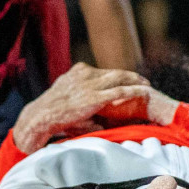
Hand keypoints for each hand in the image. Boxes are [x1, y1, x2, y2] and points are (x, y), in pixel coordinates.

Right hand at [10, 62, 151, 152]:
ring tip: (147, 85)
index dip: (116, 75)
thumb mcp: (64, 97)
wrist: (41, 117)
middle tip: (143, 80)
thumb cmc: (51, 113)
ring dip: (136, 81)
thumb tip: (92, 111)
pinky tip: (145, 92)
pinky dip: (135, 91)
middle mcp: (86, 73)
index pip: (102, 71)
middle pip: (113, 72)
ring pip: (120, 78)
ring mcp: (92, 84)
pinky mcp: (97, 97)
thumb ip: (79, 98)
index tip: (126, 79)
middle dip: (130, 76)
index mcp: (77, 71)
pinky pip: (121, 91)